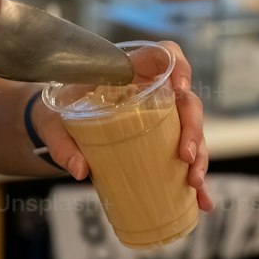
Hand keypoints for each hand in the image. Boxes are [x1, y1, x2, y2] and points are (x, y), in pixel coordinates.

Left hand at [31, 39, 214, 213]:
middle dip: (193, 128)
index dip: (178, 66)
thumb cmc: (59, 113)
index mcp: (130, 73)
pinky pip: (185, 160)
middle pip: (187, 101)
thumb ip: (63, 142)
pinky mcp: (161, 144)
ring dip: (200, 157)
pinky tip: (203, 202)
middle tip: (186, 156)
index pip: (164, 55)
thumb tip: (79, 169)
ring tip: (194, 183)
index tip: (180, 87)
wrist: (55, 128)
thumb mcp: (55, 123)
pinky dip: (194, 182)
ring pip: (192, 132)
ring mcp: (161, 120)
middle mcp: (153, 93)